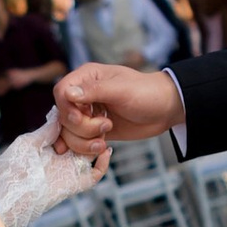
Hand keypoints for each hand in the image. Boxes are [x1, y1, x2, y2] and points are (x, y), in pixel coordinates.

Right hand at [58, 61, 180, 153]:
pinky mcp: (95, 130)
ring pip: (69, 133)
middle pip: (63, 116)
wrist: (165, 110)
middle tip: (106, 126)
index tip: (83, 117)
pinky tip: (101, 147)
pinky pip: (79, 142)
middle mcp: (84, 96)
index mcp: (87, 78)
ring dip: (84, 142)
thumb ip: (94, 91)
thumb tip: (68, 94)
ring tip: (104, 140)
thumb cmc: (147, 92)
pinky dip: (86, 149)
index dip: (67, 109)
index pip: (61, 92)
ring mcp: (88, 114)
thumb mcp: (122, 90)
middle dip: (81, 128)